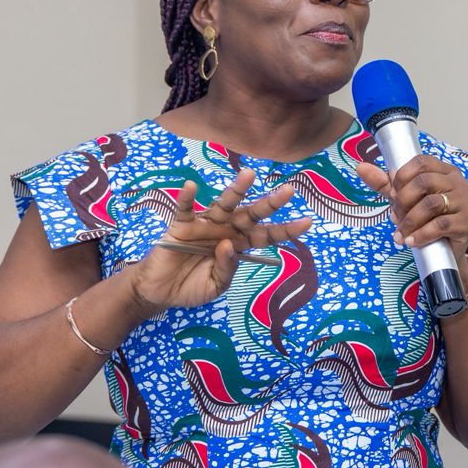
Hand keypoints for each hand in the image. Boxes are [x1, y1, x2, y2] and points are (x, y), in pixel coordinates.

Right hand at [128, 168, 311, 313]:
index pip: (266, 235)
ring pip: (223, 205)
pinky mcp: (181, 226)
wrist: (160, 292)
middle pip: (250, 214)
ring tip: (248, 175)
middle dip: (268, 204)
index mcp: (238, 245)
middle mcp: (225, 230)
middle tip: (288, 191)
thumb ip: (225, 269)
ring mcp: (204, 226)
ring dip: (235, 190)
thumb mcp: (215, 286)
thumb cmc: (192, 287)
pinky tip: (190, 186)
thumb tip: (227, 246)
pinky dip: (186, 198)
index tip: (307, 222)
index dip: (285, 230)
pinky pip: (184, 210)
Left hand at [356, 155, 467, 262]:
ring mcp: (465, 202)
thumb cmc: (426, 217)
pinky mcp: (467, 223)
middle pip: (425, 182)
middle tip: (396, 217)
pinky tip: (411, 241)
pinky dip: (422, 234)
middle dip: (403, 201)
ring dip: (410, 220)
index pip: (421, 162)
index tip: (392, 194)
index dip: (401, 176)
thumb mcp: (403, 198)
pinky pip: (441, 225)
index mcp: (443, 170)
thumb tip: (360, 167)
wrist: (447, 248)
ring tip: (401, 233)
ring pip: (432, 204)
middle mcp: (457, 182)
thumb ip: (384, 183)